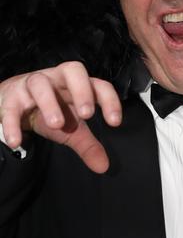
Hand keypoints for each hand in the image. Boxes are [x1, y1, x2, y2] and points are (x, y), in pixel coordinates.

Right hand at [0, 62, 121, 172]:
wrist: (14, 102)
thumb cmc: (50, 110)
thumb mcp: (71, 129)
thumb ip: (88, 145)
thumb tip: (103, 166)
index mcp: (78, 85)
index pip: (99, 85)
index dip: (110, 100)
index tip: (115, 122)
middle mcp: (57, 79)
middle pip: (73, 70)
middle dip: (82, 91)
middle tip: (87, 114)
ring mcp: (33, 84)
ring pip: (40, 83)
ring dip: (49, 103)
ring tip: (56, 124)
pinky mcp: (11, 96)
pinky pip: (11, 106)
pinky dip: (12, 123)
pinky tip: (16, 141)